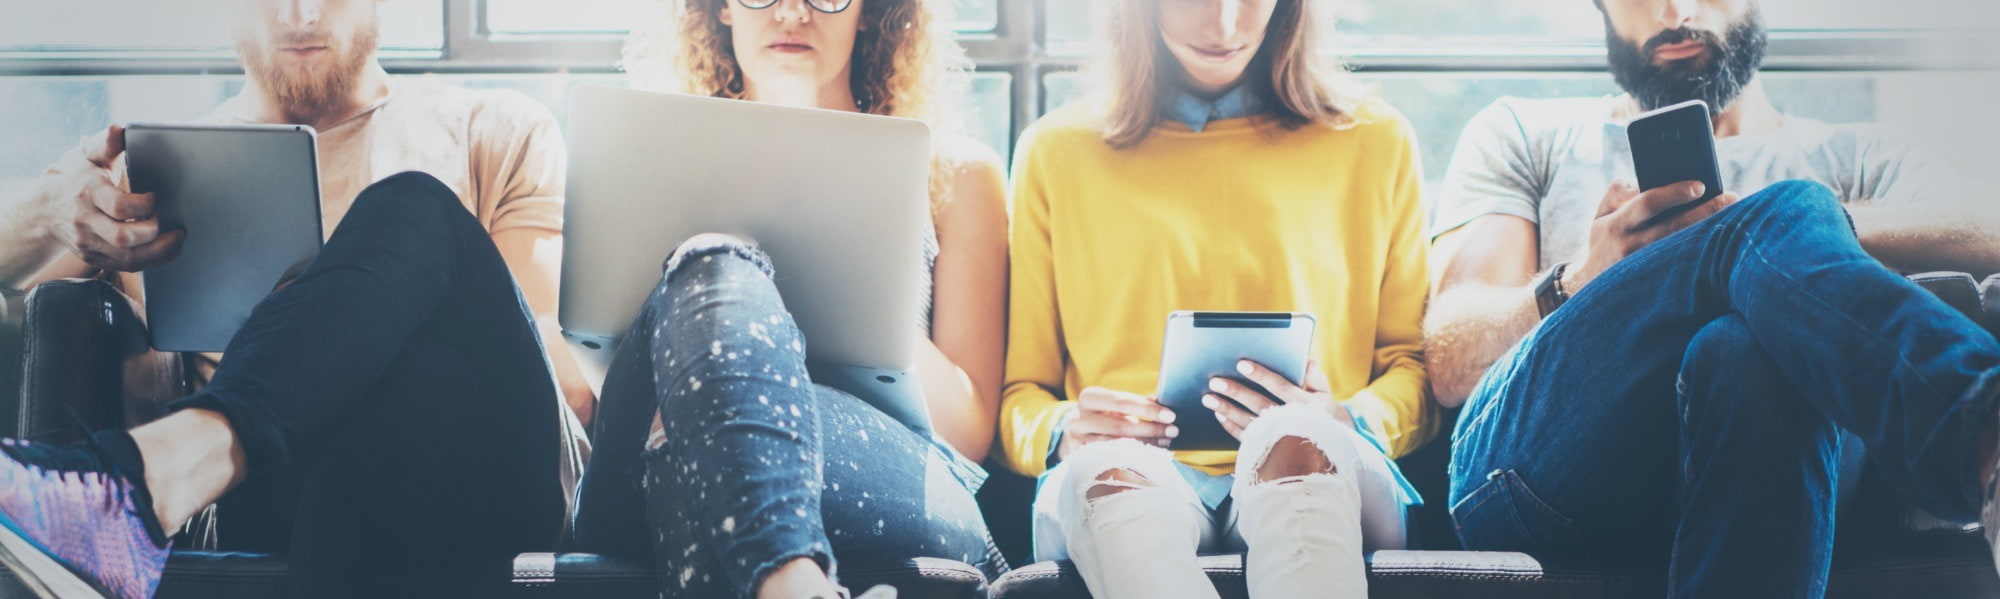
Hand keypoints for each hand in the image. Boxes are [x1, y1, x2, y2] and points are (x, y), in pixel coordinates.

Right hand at [45, 125, 183, 271]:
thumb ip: (107, 145)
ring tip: (178, 238)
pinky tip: (168, 249)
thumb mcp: (88, 158)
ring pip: (128, 257)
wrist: (44, 210)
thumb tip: (120, 129)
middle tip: (173, 224)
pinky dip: (152, 260)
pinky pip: (127, 266)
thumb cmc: (76, 179)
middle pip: (124, 237)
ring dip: (160, 251)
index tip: (155, 197)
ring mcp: (90, 242)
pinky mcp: (95, 256)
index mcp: (89, 193)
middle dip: (154, 234)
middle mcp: (87, 221)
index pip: (119, 206)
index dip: (144, 205)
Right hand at [1056, 386, 1178, 459]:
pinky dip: (1134, 459)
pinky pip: (1111, 462)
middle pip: (1120, 426)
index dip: (1148, 409)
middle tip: (1173, 431)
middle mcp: (1079, 418)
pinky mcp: (1080, 459)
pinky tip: (1151, 457)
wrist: (1076, 434)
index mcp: (1089, 397)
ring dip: (1146, 446)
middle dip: (1151, 429)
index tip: (1171, 415)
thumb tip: (1166, 404)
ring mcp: (1077, 441)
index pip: (1122, 402)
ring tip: (1166, 443)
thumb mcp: (1116, 405)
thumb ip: (1138, 403)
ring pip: (1117, 446)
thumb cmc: (1105, 415)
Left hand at [1204, 358, 1351, 439]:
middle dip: (1236, 392)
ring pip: (1248, 423)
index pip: (1281, 387)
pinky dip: (1231, 427)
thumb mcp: (1327, 395)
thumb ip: (1316, 377)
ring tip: (1208, 398)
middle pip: (1260, 405)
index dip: (1261, 375)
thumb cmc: (1325, 415)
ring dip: (1227, 410)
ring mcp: (1278, 439)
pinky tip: (1219, 415)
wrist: (1330, 449)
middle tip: (1215, 380)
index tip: (1241, 364)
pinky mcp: (1269, 450)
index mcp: (1308, 406)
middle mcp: (1292, 423)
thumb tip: (1306, 360)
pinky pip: (1246, 438)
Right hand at [1565, 180, 1737, 291]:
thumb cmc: (1602, 243)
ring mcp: (1644, 267)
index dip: (1675, 193)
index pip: (1648, 203)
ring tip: (1734, 217)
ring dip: (1711, 231)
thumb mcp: (1599, 216)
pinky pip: (1686, 264)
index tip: (1700, 185)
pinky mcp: (1657, 283)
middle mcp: (1631, 247)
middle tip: (1731, 197)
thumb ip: (1615, 193)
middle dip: (1706, 210)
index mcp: (1616, 224)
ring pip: (1684, 247)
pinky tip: (1722, 241)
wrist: (1589, 288)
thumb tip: (1639, 180)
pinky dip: (1705, 251)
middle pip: (1675, 226)